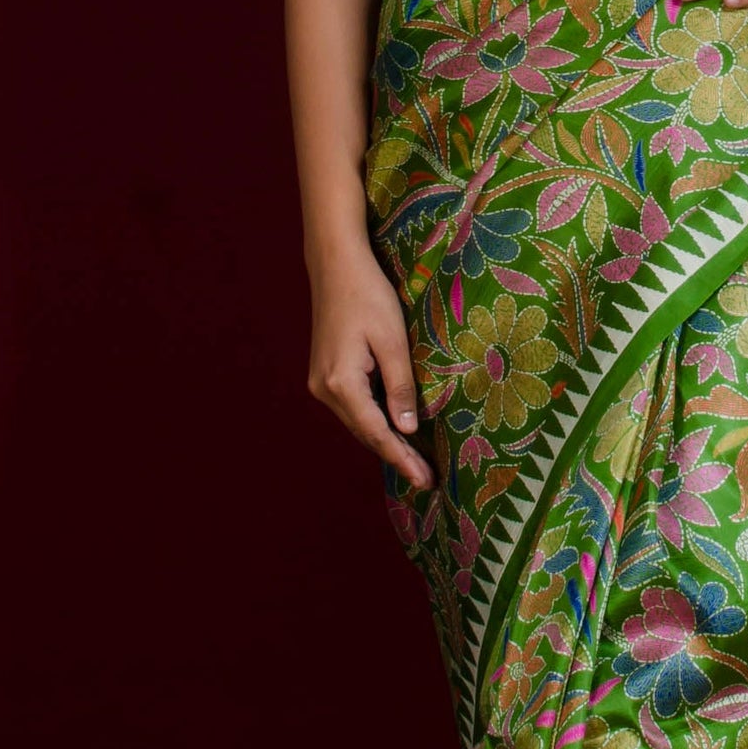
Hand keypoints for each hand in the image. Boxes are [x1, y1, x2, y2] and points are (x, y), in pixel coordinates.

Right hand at [307, 247, 431, 487]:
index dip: (402, 459)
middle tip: (426, 481)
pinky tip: (396, 432)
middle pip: (365, 433)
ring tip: (416, 463)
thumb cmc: (368, 295)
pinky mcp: (325, 375)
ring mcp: (321, 383)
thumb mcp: (392, 341)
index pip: (376, 433)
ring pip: (359, 423)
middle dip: (396, 456)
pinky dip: (375, 423)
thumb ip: (401, 386)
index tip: (424, 481)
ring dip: (386, 442)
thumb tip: (408, 429)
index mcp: (340, 384)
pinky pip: (354, 408)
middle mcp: (324, 390)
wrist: (335, 267)